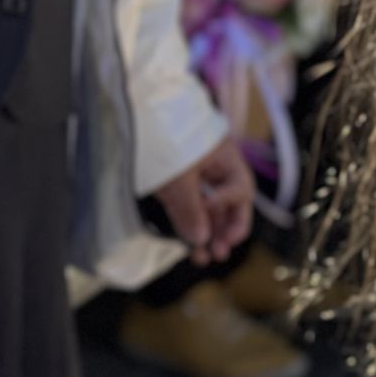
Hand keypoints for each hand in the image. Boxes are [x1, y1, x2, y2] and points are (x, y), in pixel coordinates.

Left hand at [151, 137, 255, 266]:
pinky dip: (191, 224)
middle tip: (221, 253)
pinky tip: (190, 245)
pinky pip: (191, 206)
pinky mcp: (178, 182)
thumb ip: (190, 210)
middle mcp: (215, 166)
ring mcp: (196, 174)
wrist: (136, 117)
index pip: (239, 187)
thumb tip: (200, 239)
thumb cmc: (162, 141)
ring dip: (209, 233)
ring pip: (210, 208)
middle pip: (231, 202)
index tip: (208, 209)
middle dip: (226, 229)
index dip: (228, 204)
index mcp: (225, 157)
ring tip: (204, 258)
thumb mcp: (177, 178)